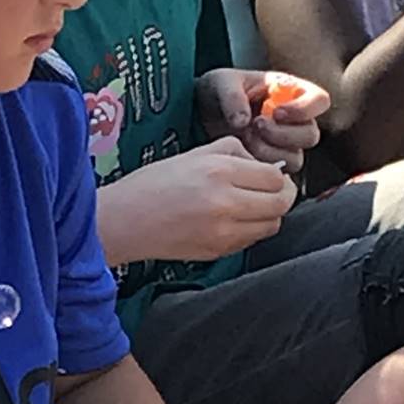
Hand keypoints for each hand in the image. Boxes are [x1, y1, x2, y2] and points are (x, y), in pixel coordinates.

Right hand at [105, 139, 296, 262]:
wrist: (122, 221)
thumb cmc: (152, 184)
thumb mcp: (193, 154)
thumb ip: (233, 152)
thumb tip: (263, 166)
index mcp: (219, 171)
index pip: (274, 177)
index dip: (278, 176)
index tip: (272, 176)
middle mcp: (225, 202)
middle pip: (280, 203)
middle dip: (281, 196)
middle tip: (272, 192)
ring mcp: (222, 231)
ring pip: (271, 225)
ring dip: (268, 215)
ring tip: (252, 208)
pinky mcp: (216, 251)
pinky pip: (249, 241)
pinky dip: (249, 231)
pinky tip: (232, 222)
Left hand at [207, 69, 327, 173]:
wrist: (201, 114)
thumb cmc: (217, 91)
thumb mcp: (221, 82)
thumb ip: (232, 95)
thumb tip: (243, 121)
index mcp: (290, 92)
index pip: (319, 100)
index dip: (304, 109)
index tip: (277, 112)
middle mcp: (294, 120)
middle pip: (310, 135)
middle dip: (282, 135)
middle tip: (256, 126)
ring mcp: (283, 144)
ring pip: (296, 157)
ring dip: (270, 152)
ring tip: (246, 139)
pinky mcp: (270, 162)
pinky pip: (278, 173)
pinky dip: (261, 166)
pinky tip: (243, 154)